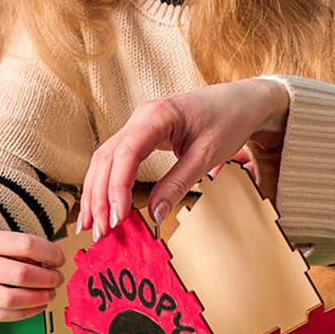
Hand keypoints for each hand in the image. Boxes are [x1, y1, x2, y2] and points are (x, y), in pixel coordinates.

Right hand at [0, 216, 63, 320]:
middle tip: (58, 277)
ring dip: (39, 298)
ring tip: (50, 293)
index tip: (60, 258)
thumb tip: (48, 263)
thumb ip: (13, 248)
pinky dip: (23, 313)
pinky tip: (36, 307)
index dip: (50, 252)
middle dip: (48, 278)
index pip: (26, 245)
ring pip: (12, 299)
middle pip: (22, 274)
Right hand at [79, 79, 289, 239]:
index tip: (117, 219)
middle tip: (100, 232)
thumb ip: (178, 184)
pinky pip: (116, 158)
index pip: (125, 154)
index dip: (117, 189)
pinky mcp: (142, 133)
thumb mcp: (206, 155)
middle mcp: (141, 117)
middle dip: (99, 196)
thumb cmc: (229, 120)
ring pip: (105, 159)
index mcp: (157, 115)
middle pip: (106, 158)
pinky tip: (103, 205)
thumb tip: (154, 215)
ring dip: (96, 192)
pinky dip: (107, 183)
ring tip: (93, 226)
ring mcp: (138, 124)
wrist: (242, 101)